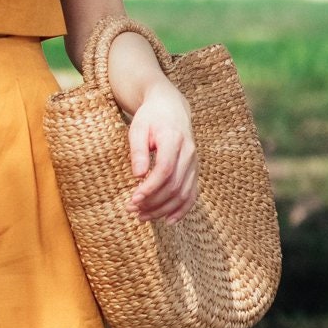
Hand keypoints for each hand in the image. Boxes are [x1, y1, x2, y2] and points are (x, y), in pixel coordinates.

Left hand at [128, 81, 197, 222]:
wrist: (170, 108)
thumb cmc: (150, 118)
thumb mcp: (137, 128)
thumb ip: (138, 151)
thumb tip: (138, 175)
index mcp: (174, 139)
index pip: (165, 170)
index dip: (149, 188)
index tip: (133, 200)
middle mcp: (188, 152)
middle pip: (174, 185)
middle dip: (153, 202)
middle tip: (132, 210)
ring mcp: (194, 162)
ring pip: (183, 193)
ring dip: (163, 209)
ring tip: (142, 216)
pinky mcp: (194, 170)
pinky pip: (192, 193)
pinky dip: (182, 209)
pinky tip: (168, 220)